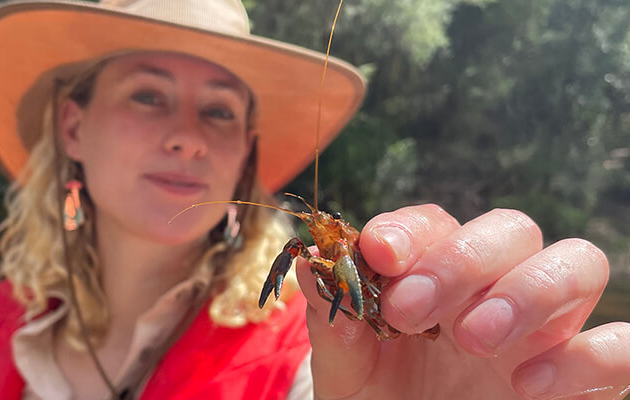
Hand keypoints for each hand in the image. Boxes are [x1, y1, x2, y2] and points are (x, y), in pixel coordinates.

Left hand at [297, 205, 629, 399]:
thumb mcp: (348, 368)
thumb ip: (336, 318)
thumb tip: (311, 261)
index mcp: (435, 274)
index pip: (435, 223)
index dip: (409, 230)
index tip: (377, 254)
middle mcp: (495, 288)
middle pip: (512, 227)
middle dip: (462, 259)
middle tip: (411, 310)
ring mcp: (546, 328)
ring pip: (579, 261)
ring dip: (527, 290)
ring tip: (473, 338)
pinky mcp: (584, 375)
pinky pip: (621, 344)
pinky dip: (586, 354)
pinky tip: (526, 383)